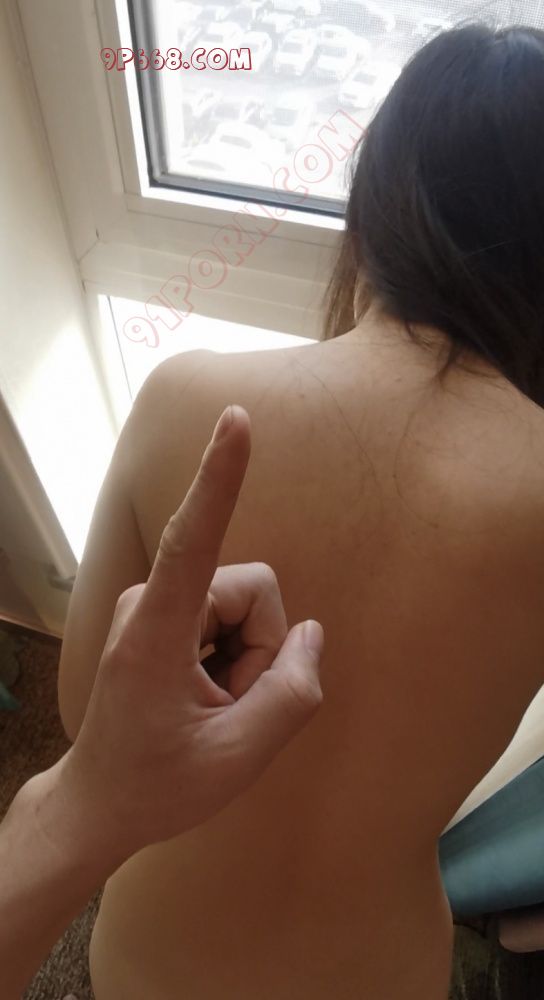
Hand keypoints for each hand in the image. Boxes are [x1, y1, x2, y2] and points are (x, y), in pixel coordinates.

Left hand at [61, 405, 323, 859]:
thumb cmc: (158, 785)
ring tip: (216, 705)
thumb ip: (291, 694)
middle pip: (252, 592)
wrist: (99, 804)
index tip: (236, 421)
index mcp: (157, 631)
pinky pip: (227, 615)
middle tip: (232, 709)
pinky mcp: (163, 613)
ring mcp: (154, 604)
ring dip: (248, 661)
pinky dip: (234, 658)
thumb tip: (313, 634)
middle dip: (261, 653)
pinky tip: (207, 694)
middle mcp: (150, 601)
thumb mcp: (239, 758)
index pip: (193, 538)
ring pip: (245, 606)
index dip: (220, 476)